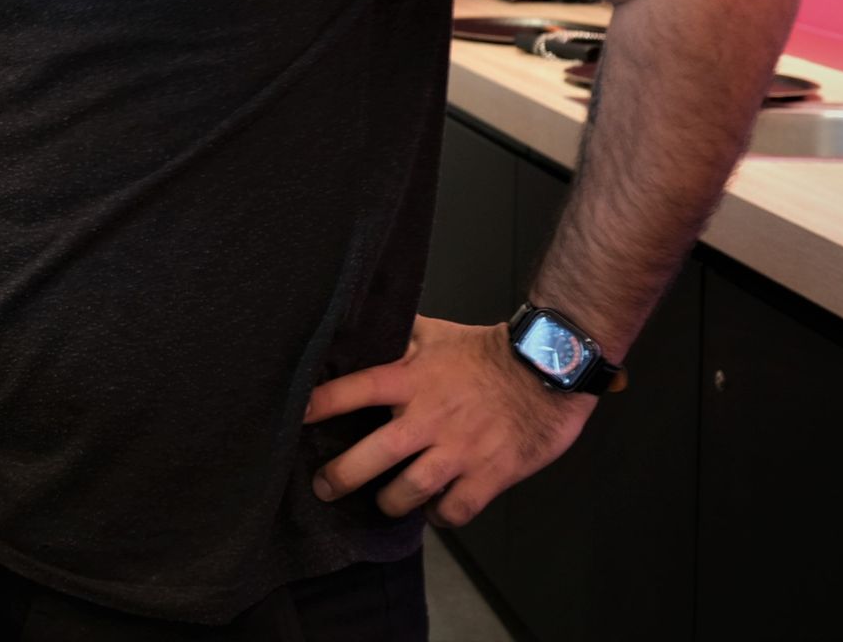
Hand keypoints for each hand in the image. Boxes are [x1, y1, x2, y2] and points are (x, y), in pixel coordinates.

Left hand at [304, 315, 595, 526]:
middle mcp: (428, 418)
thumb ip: (398, 335)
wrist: (547, 369)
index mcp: (410, 379)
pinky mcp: (489, 475)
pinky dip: (440, 516)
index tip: (296, 418)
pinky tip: (434, 510)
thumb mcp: (435, 332)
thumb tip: (360, 325)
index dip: (320, 405)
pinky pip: (454, 511)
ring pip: (408, 491)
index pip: (353, 390)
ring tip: (383, 502)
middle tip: (323, 487)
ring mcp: (458, 450)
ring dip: (389, 502)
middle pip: (372, 455)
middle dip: (341, 476)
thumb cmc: (486, 350)